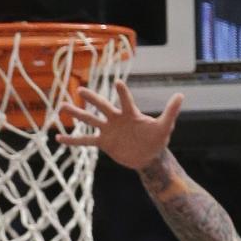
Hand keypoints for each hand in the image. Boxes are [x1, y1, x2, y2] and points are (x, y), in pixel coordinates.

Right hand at [56, 80, 183, 169]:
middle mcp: (116, 118)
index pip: (125, 100)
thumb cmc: (157, 139)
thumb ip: (170, 112)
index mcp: (130, 113)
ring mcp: (108, 130)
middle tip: (80, 89)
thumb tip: (181, 95)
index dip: (122, 93)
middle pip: (102, 106)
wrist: (148, 156)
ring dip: (77, 114)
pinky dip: (73, 139)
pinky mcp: (103, 143)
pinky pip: (85, 141)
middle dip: (92, 99)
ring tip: (63, 106)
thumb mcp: (164, 127)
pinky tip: (59, 137)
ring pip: (90, 120)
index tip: (117, 83)